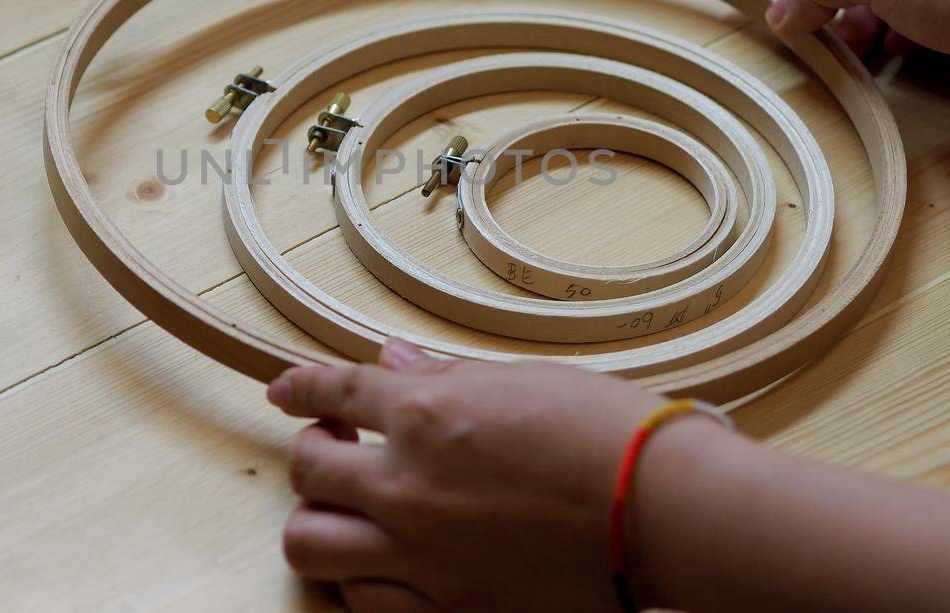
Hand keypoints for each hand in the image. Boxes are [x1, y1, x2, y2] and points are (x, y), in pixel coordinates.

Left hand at [266, 340, 726, 611]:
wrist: (663, 511)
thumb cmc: (608, 435)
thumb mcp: (522, 383)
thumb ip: (444, 376)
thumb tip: (393, 361)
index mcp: (426, 412)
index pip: (335, 390)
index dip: (302, 388)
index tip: (286, 390)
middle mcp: (407, 485)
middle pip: (307, 469)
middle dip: (311, 451)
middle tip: (333, 445)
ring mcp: (421, 555)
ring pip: (311, 543)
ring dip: (320, 519)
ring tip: (349, 509)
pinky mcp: (446, 610)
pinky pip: (363, 600)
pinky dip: (360, 577)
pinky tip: (382, 560)